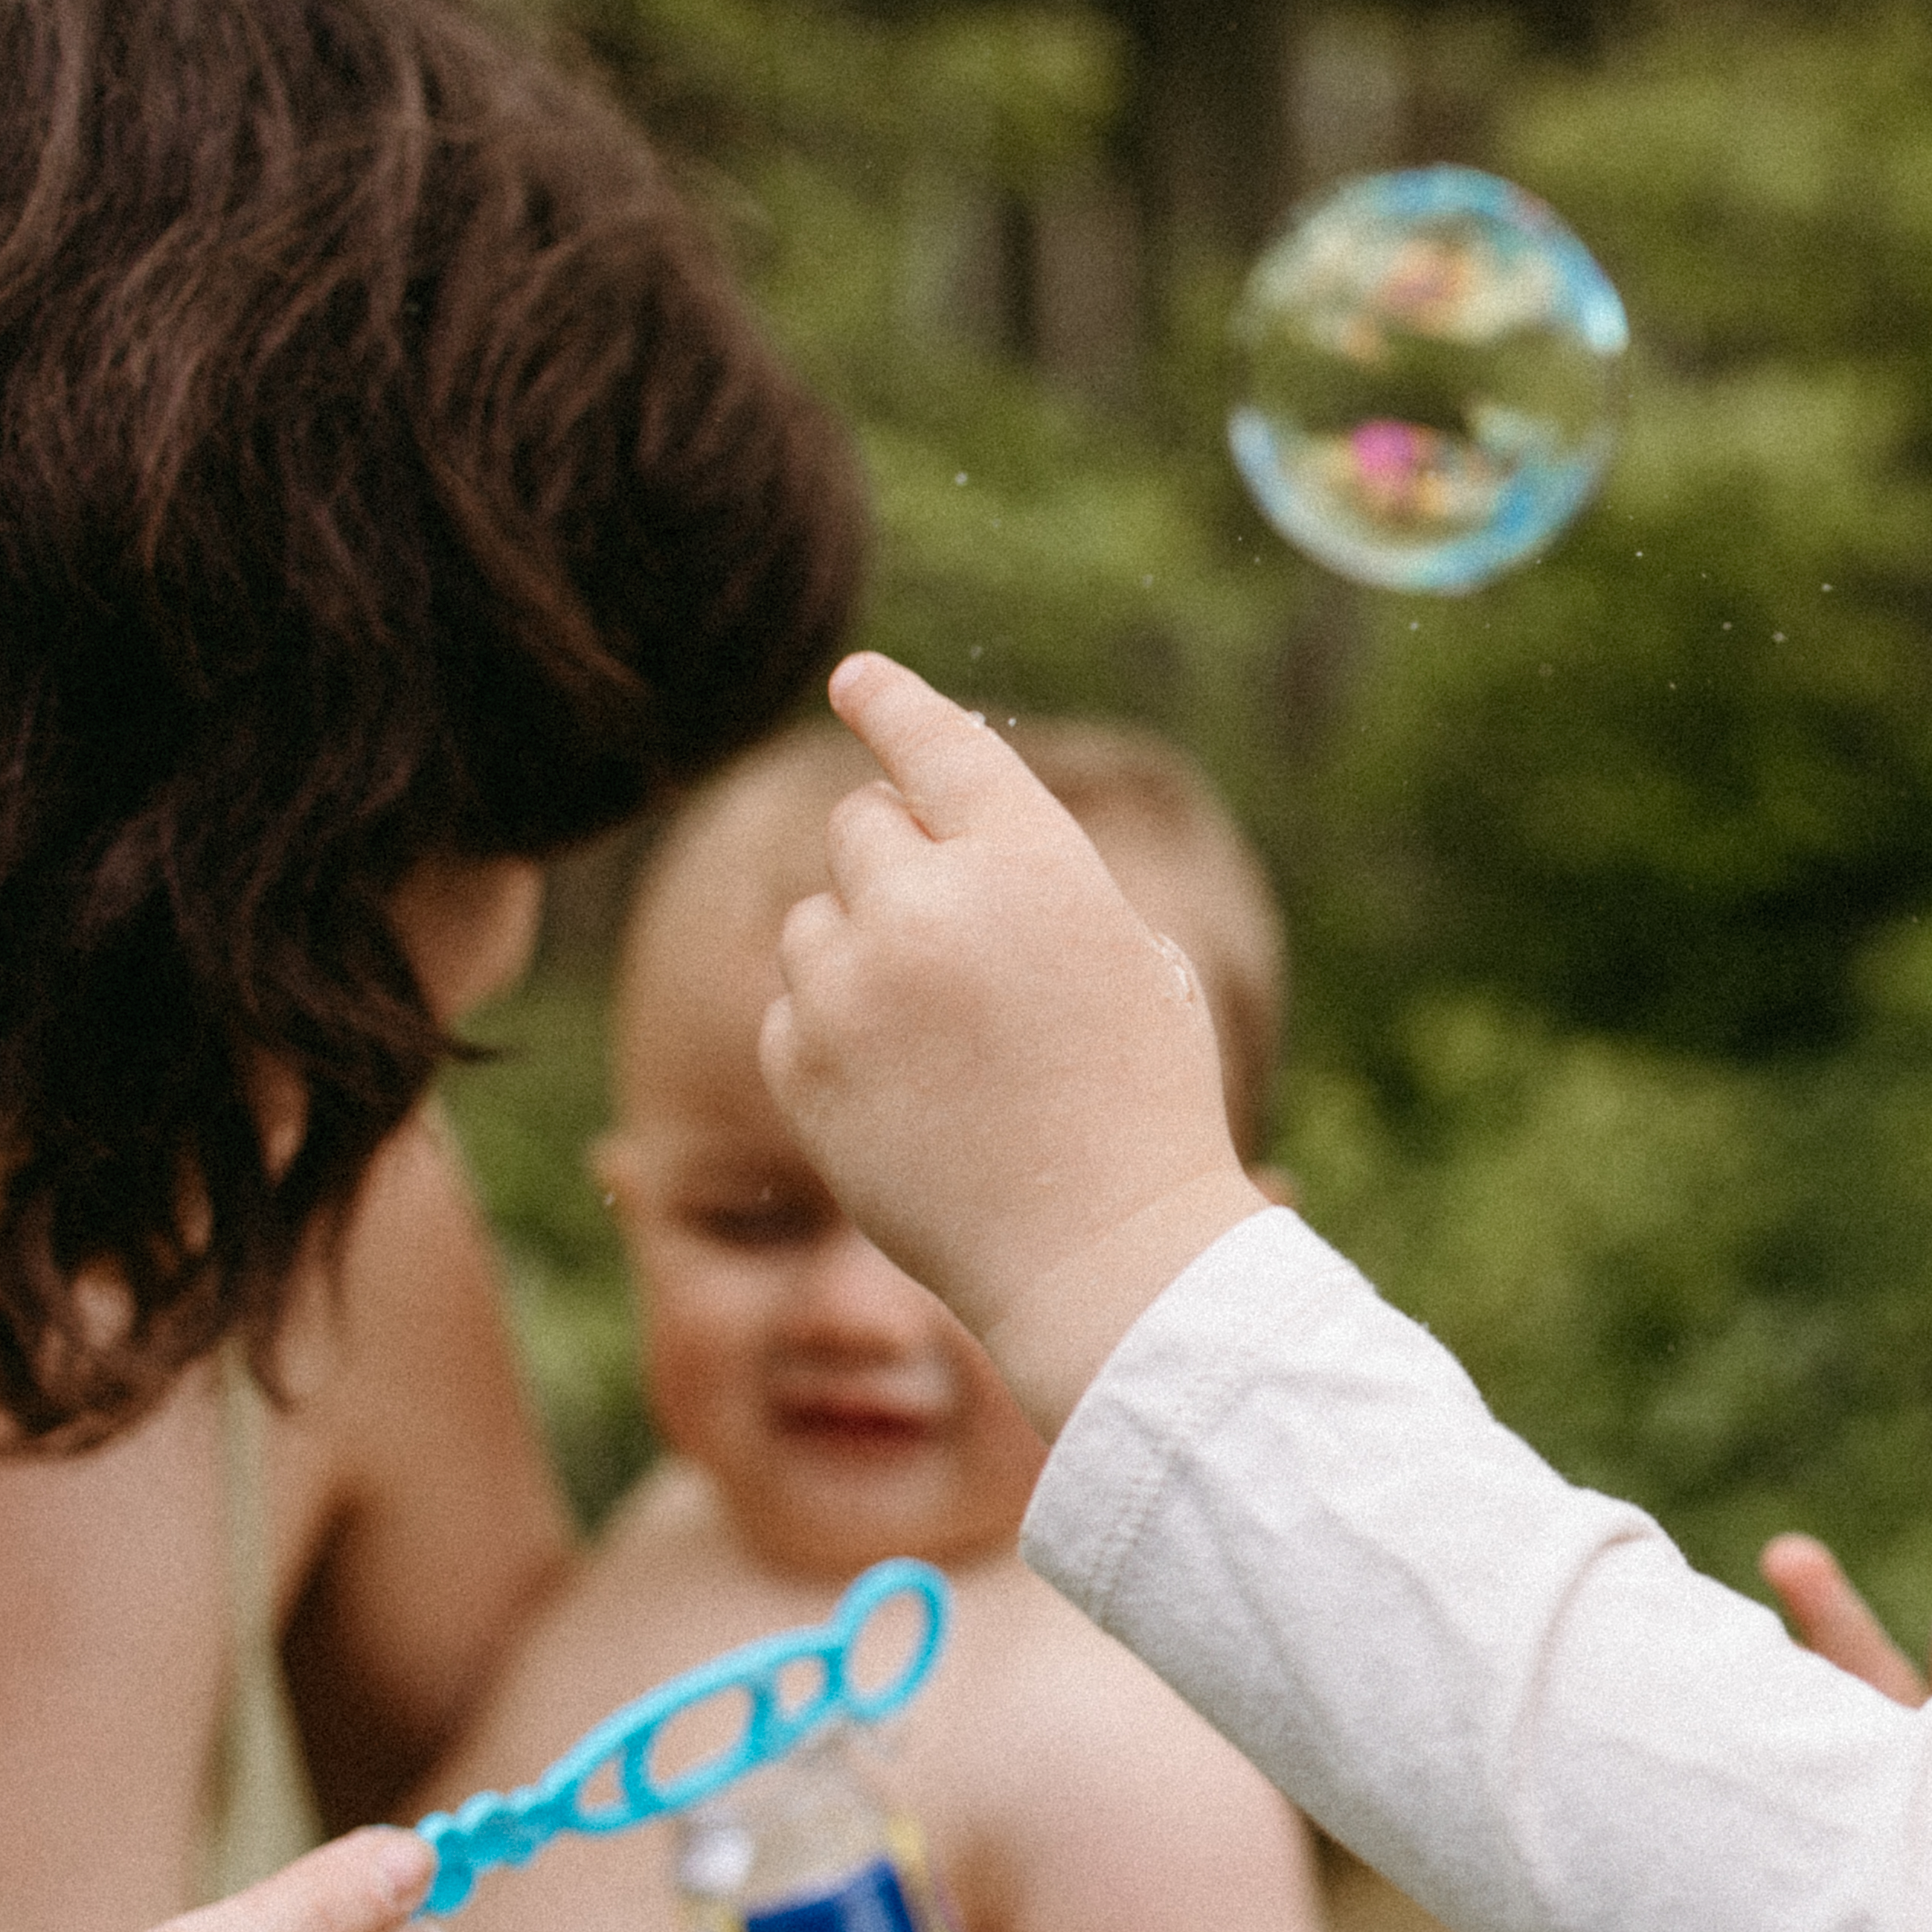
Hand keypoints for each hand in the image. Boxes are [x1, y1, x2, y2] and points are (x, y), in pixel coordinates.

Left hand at [762, 653, 1269, 1425]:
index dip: (892, 702)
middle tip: (953, 947)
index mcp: (1031, 863)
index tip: (856, 678)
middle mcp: (928, 905)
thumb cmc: (1139, 1106)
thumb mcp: (1126, 958)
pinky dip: (832, 1035)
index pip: (937, 746)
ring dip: (859, 953)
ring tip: (940, 1043)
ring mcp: (852, 986)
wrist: (1100, 1253)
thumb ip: (1034, 884)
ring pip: (814, 918)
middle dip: (896, 865)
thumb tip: (940, 845)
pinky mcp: (799, 1062)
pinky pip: (792, 1007)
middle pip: (860, 824)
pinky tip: (907, 1095)